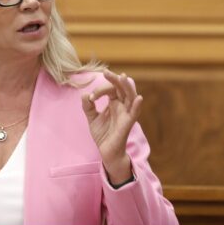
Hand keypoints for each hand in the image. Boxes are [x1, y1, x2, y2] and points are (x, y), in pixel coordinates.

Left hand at [81, 69, 142, 184]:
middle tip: (105, 72)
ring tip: (123, 77)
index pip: (110, 89)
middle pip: (122, 88)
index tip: (91, 98)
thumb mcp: (92, 118)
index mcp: (114, 103)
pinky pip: (135, 113)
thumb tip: (85, 94)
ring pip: (131, 97)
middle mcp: (122, 106)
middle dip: (115, 80)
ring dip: (128, 87)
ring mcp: (126, 114)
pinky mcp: (127, 124)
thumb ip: (88, 106)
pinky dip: (137, 106)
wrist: (106, 152)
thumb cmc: (103, 134)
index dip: (100, 90)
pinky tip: (139, 98)